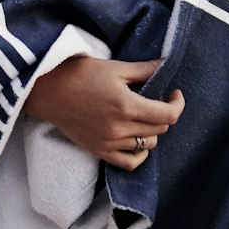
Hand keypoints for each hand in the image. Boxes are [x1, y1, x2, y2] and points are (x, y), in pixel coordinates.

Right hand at [25, 56, 184, 168]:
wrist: (50, 90)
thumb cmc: (82, 74)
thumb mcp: (116, 67)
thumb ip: (145, 70)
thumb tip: (167, 65)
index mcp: (127, 106)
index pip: (168, 115)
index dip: (178, 104)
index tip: (174, 93)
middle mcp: (120, 128)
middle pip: (160, 129)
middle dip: (164, 113)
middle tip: (156, 99)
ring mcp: (109, 143)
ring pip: (147, 145)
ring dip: (152, 131)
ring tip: (144, 115)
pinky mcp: (100, 151)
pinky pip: (129, 162)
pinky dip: (140, 154)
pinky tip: (138, 140)